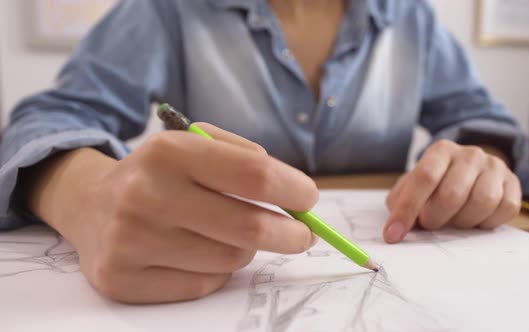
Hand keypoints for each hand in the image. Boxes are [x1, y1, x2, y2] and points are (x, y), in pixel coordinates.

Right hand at [26, 124, 317, 302]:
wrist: (89, 205)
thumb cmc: (160, 174)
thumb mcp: (195, 145)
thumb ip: (244, 157)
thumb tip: (294, 195)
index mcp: (168, 152)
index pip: (252, 174)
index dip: (292, 189)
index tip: (309, 199)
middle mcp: (145, 195)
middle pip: (248, 226)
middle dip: (290, 233)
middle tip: (303, 234)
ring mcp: (131, 241)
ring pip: (230, 259)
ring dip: (245, 249)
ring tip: (228, 233)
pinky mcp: (124, 279)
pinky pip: (202, 285)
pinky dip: (215, 271)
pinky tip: (197, 252)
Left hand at [383, 140, 520, 242]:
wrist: (469, 173)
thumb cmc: (436, 184)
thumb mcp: (411, 188)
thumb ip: (400, 203)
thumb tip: (395, 229)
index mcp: (441, 150)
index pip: (424, 178)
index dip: (407, 210)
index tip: (393, 234)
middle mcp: (470, 154)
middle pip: (452, 195)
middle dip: (435, 218)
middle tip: (430, 223)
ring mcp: (495, 167)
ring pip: (482, 202)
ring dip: (462, 222)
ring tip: (453, 220)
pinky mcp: (513, 183)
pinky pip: (504, 209)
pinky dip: (486, 222)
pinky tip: (475, 219)